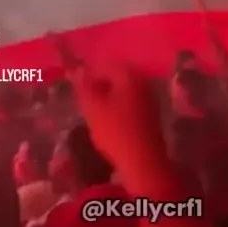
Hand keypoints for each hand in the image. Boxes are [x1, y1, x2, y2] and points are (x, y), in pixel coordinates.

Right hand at [72, 65, 169, 188]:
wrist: (143, 162)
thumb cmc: (115, 131)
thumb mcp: (92, 107)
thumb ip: (83, 87)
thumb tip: (77, 72)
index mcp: (130, 75)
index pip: (105, 64)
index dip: (88, 74)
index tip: (76, 88)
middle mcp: (143, 82)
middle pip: (116, 77)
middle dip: (98, 86)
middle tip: (83, 101)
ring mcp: (150, 99)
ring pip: (123, 92)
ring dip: (107, 99)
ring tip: (93, 113)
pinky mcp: (151, 116)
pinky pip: (130, 105)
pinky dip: (117, 110)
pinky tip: (108, 123)